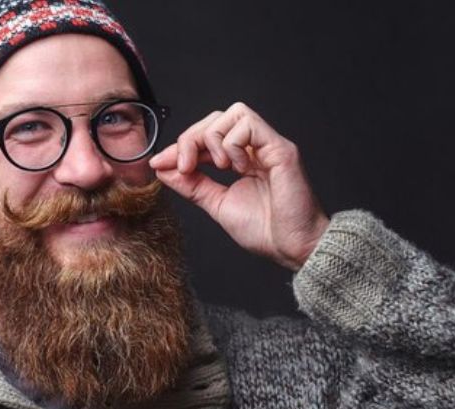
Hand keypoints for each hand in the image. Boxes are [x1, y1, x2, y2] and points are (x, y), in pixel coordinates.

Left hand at [149, 102, 329, 270]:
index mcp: (244, 159)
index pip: (208, 135)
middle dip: (192, 138)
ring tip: (219, 167)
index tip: (160, 162)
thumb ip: (193, 185)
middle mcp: (258, 148)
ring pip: (234, 113)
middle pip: (218, 118)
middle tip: (184, 165)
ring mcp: (270, 146)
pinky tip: (239, 168)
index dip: (183, 145)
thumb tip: (164, 168)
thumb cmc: (266, 230)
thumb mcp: (218, 204)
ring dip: (214, 138)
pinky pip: (249, 125)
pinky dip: (233, 144)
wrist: (293, 248)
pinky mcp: (281, 150)